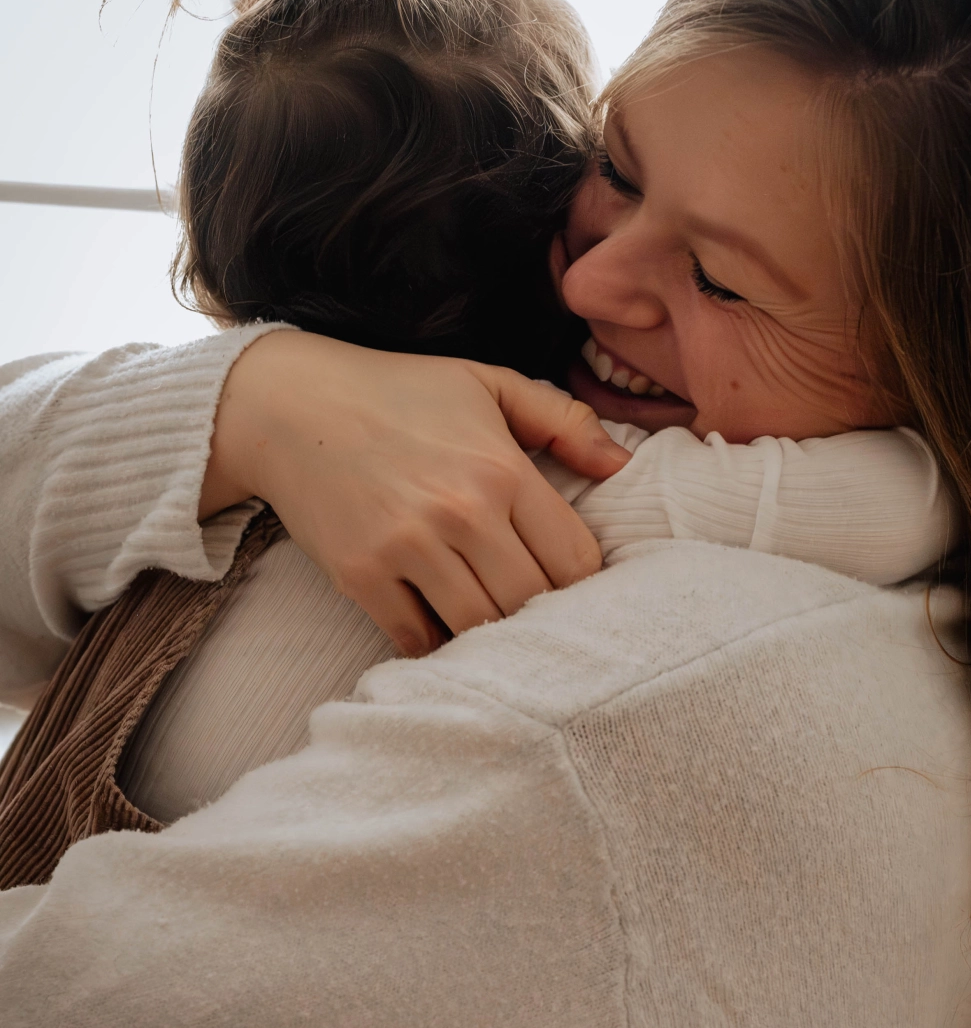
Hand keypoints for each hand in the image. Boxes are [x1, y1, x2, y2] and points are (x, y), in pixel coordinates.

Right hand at [200, 331, 631, 654]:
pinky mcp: (361, 575)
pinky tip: (437, 623)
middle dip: (539, 614)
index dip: (581, 582)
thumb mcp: (487, 384)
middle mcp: (461, 512)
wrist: (290, 404)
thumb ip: (563, 420)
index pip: (576, 561)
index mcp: (502, 469)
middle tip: (531, 611)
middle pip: (532, 604)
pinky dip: (433, 643)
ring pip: (479, 628)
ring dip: (489, 634)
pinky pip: (416, 638)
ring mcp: (408, 547)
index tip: (565, 581)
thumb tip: (623, 465)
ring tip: (491, 623)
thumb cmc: (399, 393)